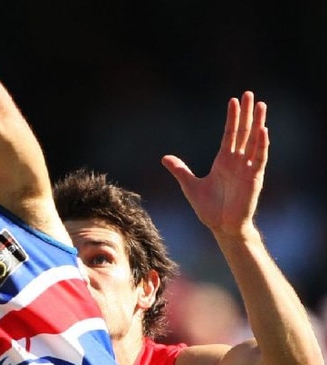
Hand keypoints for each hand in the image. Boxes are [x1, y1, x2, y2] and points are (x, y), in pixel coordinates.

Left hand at [161, 91, 268, 236]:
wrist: (222, 227)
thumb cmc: (209, 208)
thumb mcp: (190, 185)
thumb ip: (180, 170)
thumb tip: (164, 157)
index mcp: (223, 161)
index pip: (229, 134)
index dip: (232, 118)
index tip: (233, 100)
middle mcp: (237, 161)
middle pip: (243, 132)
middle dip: (246, 113)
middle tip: (249, 94)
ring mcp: (247, 169)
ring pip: (254, 141)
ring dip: (257, 123)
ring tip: (260, 105)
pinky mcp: (254, 179)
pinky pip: (259, 159)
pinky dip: (261, 145)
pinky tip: (263, 131)